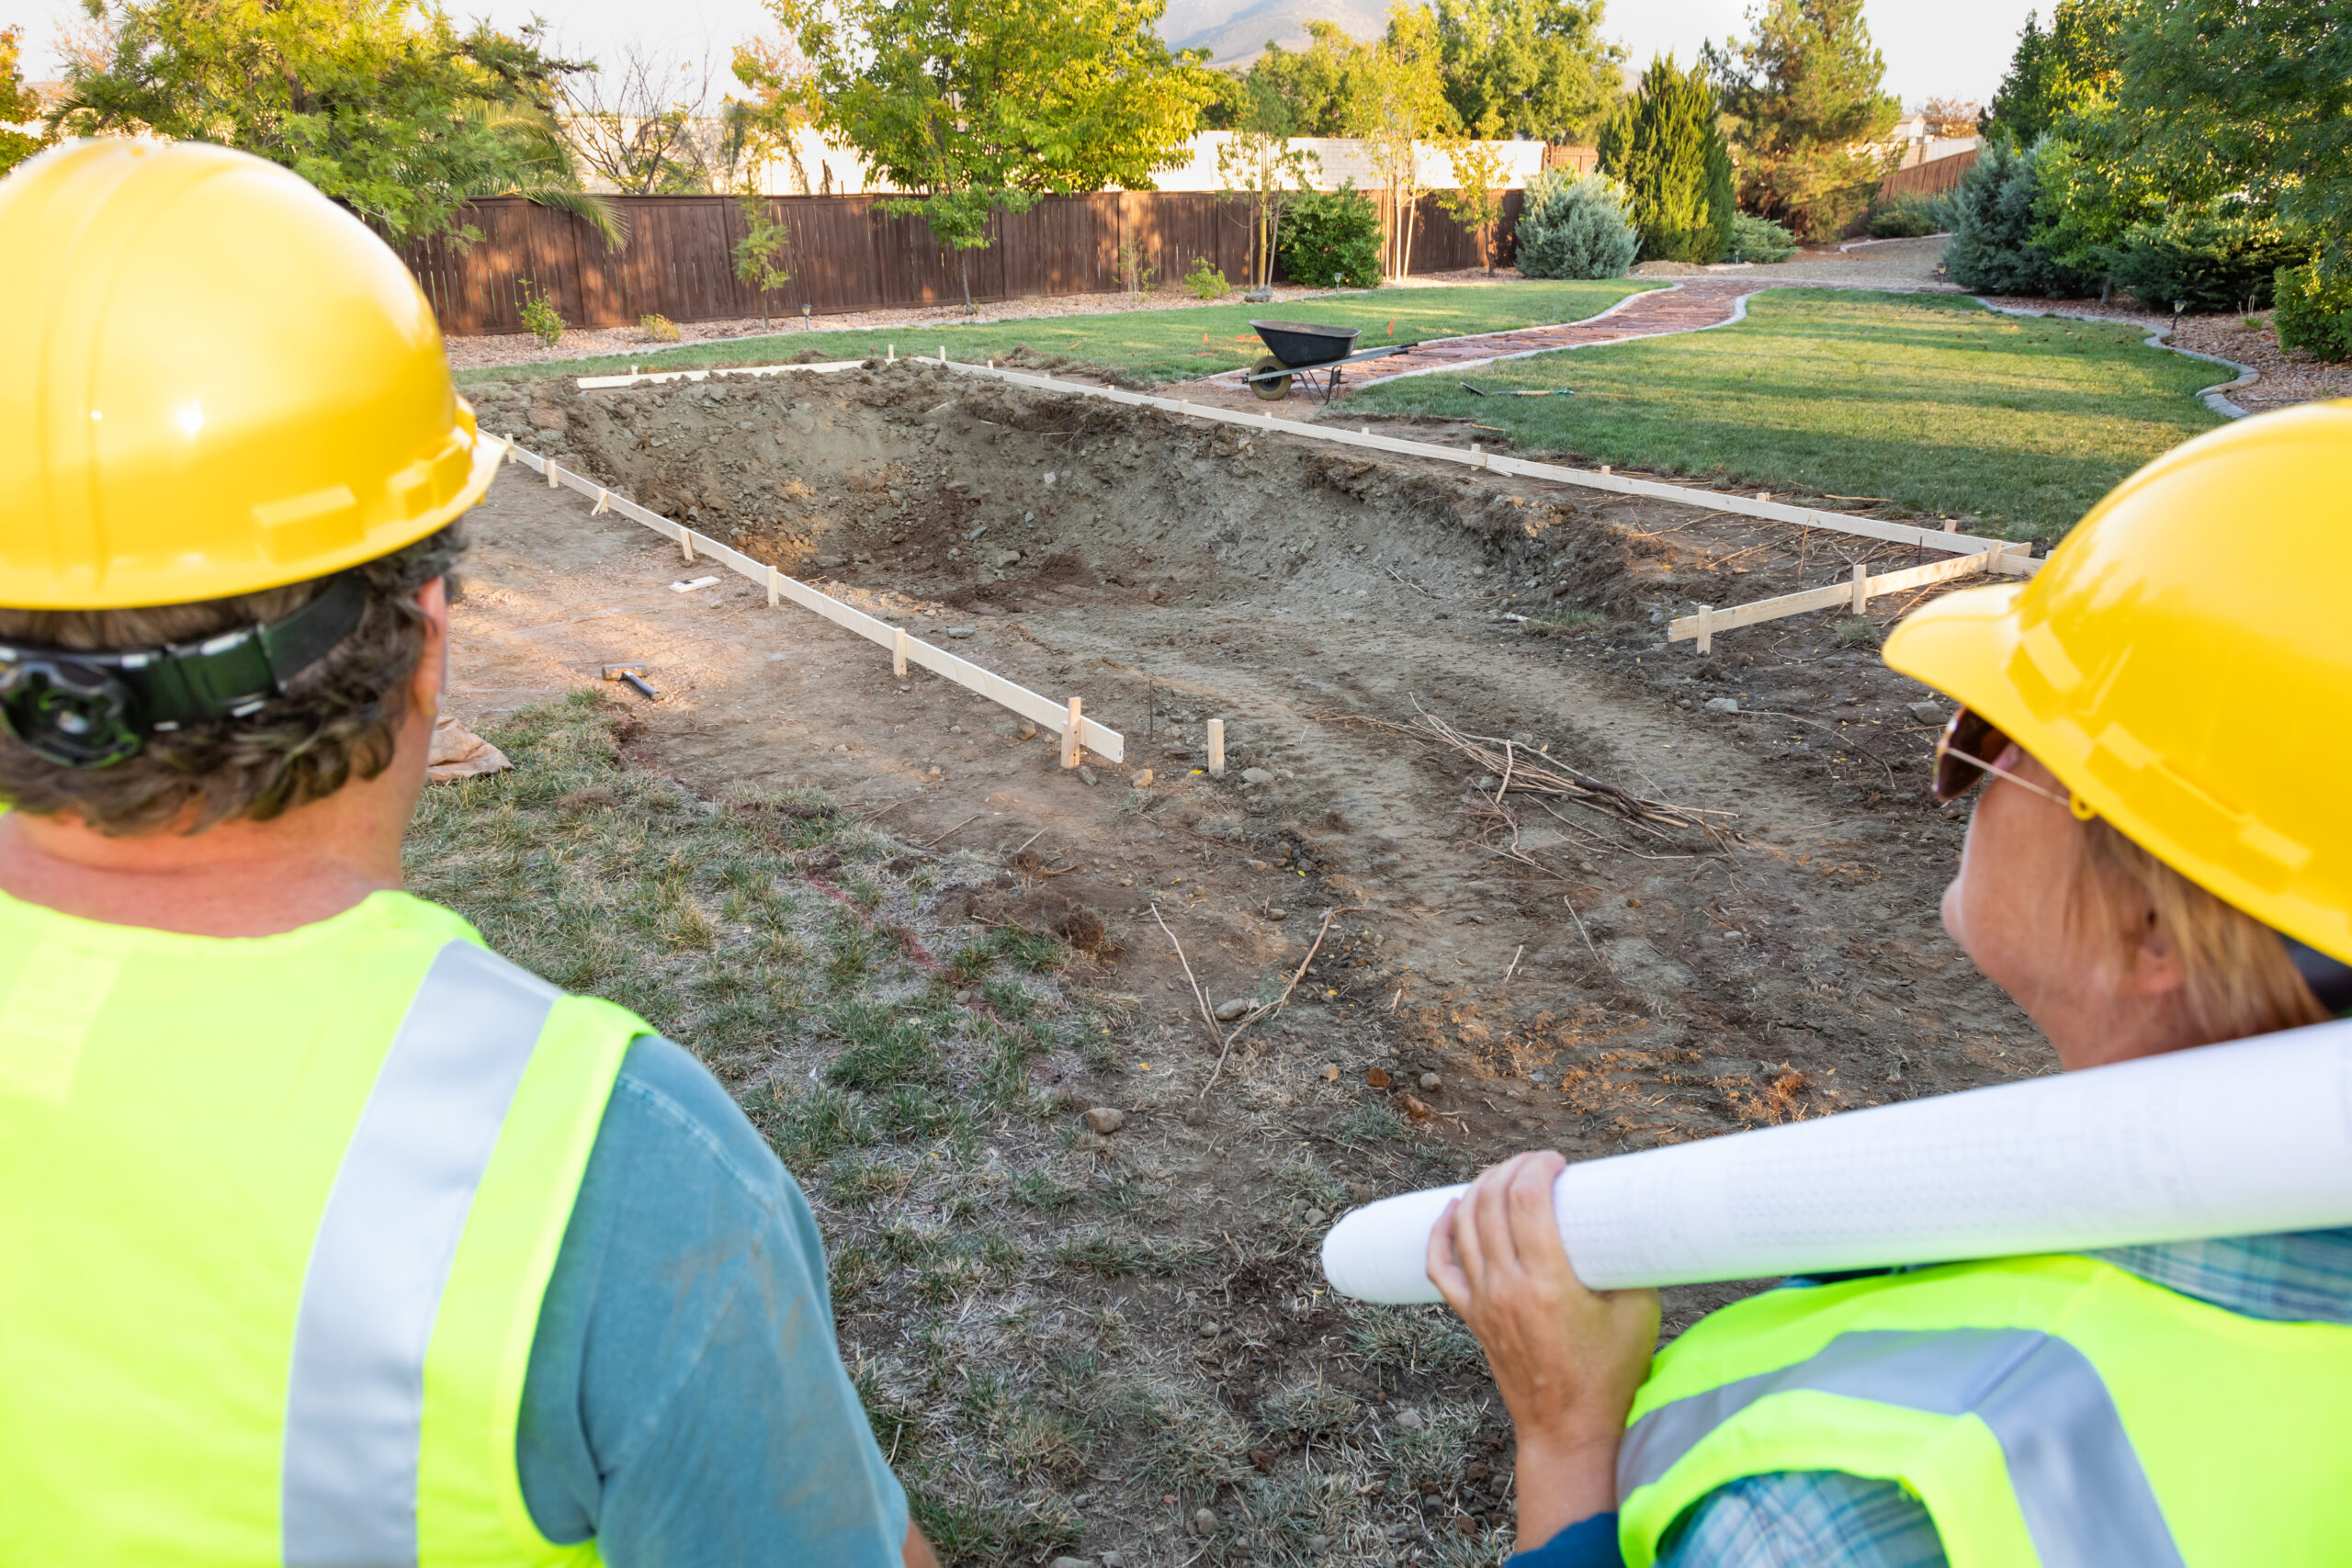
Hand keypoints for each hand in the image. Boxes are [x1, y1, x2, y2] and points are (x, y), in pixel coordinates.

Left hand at [1426, 1150, 1659, 1546]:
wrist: (1569, 1429)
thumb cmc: (1610, 1374)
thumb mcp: (1639, 1314)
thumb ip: (1634, 1265)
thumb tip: (1631, 1221)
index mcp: (1549, 1284)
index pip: (1528, 1201)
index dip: (1538, 1168)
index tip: (1557, 1161)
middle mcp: (1507, 1288)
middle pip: (1492, 1203)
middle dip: (1511, 1168)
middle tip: (1535, 1162)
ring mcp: (1483, 1302)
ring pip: (1464, 1225)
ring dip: (1481, 1188)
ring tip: (1505, 1175)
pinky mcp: (1471, 1315)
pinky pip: (1440, 1265)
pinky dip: (1441, 1230)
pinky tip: (1454, 1208)